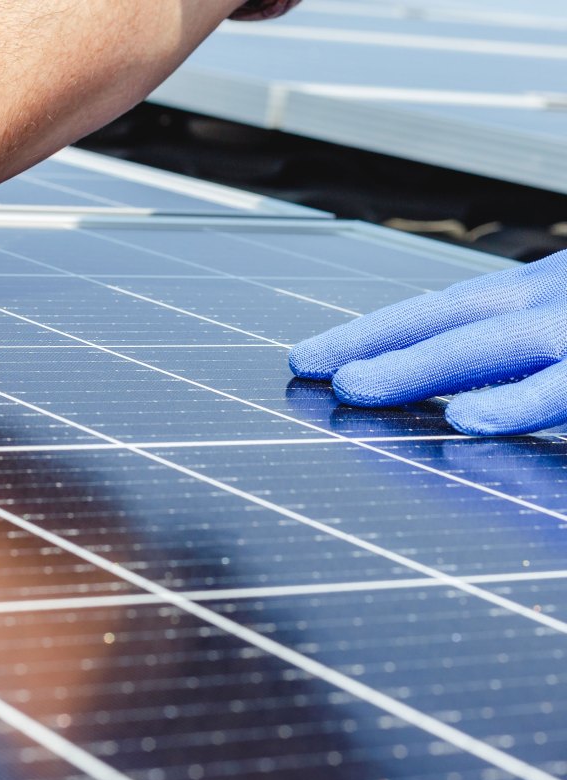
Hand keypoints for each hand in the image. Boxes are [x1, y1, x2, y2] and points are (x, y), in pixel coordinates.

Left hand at [289, 250, 566, 435]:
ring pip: (490, 345)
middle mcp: (555, 299)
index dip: (374, 331)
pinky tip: (467, 419)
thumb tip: (454, 394)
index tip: (308, 357)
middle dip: (371, 341)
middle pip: (450, 318)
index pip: (444, 310)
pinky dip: (515, 403)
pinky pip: (562, 389)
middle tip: (305, 364)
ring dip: (415, 366)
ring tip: (352, 385)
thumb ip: (521, 355)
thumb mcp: (565, 322)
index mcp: (540, 293)